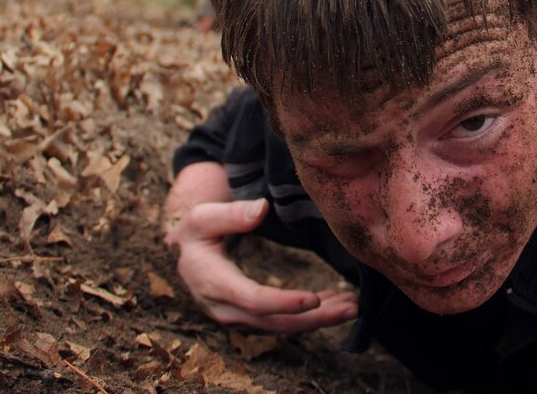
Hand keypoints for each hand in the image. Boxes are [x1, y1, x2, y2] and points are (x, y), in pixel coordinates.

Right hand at [166, 197, 358, 332]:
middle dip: (314, 318)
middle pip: (274, 322)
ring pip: (282, 327)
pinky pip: (282, 323)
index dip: (284, 302)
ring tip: (352, 307)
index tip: (315, 299)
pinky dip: (310, 317)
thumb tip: (261, 209)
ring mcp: (238, 317)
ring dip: (318, 320)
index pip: (252, 300)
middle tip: (350, 307)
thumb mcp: (203, 217)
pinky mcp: (250, 317)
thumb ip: (231, 214)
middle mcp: (225, 308)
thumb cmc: (196, 232)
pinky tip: (336, 305)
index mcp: (213, 282)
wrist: (184, 254)